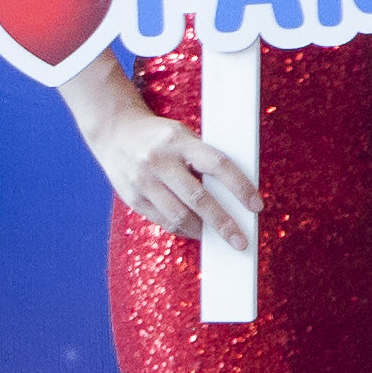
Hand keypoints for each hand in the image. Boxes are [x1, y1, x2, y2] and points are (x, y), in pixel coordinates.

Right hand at [85, 101, 253, 242]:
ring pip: (179, 216)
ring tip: (219, 237)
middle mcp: (159, 161)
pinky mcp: (132, 198)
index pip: (218, 165)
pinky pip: (163, 221)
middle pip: (198, 198)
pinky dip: (182, 229)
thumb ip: (204, 159)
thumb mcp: (184, 136)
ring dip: (202, 231)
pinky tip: (195, 231)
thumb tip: (234, 194)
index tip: (256, 206)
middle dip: (223, 223)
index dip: (240, 187)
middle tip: (240, 241)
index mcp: (179, 142)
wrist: (115, 131)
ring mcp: (143, 181)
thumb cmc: (160, 137)